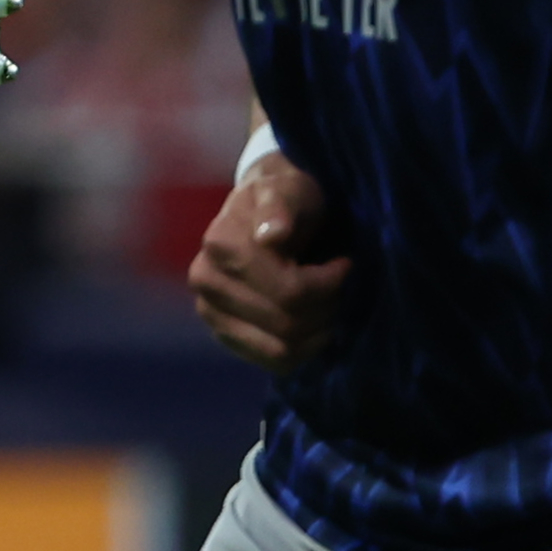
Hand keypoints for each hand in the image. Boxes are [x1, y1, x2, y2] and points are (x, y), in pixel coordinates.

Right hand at [189, 153, 353, 368]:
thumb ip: (281, 207)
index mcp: (220, 246)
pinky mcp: (222, 333)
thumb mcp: (289, 189)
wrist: (263, 210)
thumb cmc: (286, 196)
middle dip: (326, 308)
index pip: (288, 291)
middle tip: (344, 288)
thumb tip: (271, 235)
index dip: (328, 284)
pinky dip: (303, 350)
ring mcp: (210, 311)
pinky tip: (316, 325)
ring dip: (318, 332)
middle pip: (285, 323)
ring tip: (331, 305)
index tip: (345, 264)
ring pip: (280, 349)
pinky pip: (271, 361)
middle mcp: (206, 282)